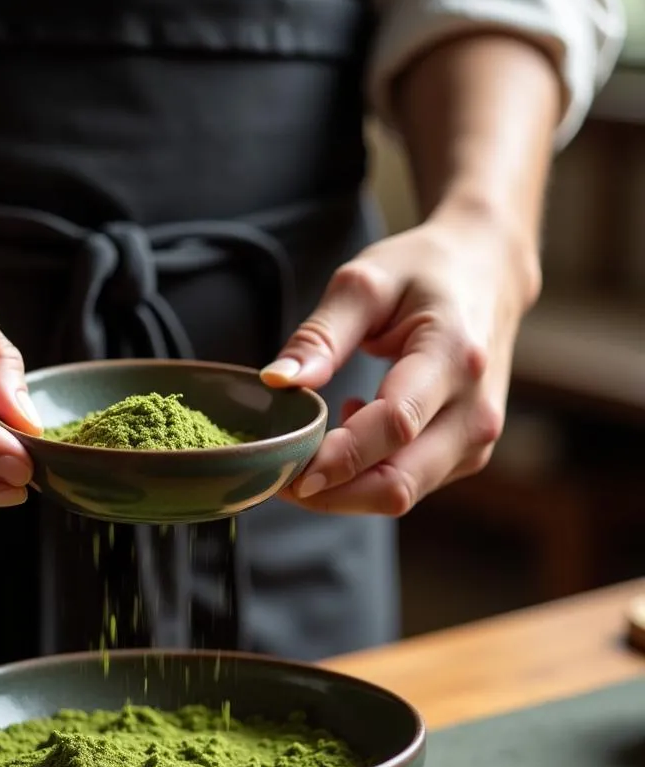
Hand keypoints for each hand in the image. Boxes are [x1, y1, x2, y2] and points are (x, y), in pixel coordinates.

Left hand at [261, 213, 538, 514]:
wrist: (490, 272)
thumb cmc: (422, 272)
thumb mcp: (365, 282)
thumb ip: (320, 335)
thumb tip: (276, 381)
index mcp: (454, 356)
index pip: (394, 425)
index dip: (338, 457)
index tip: (286, 470)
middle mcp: (476, 409)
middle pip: (398, 482)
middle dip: (330, 492)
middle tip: (277, 477)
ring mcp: (476, 439)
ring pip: (400, 494)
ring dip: (342, 490)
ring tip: (307, 450)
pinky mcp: (467, 455)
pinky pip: (408, 485)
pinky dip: (365, 477)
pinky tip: (349, 435)